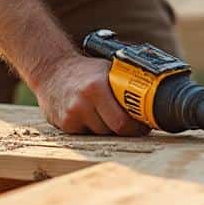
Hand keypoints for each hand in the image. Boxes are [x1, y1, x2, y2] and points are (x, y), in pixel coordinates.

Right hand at [33, 55, 149, 136]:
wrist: (51, 69)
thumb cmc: (84, 70)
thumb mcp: (107, 70)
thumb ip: (125, 85)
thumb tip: (152, 97)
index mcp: (97, 88)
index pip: (123, 122)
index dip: (136, 128)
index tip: (144, 126)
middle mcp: (82, 103)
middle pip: (113, 131)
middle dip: (125, 129)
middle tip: (131, 124)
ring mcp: (71, 116)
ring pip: (101, 135)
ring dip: (108, 130)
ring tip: (107, 115)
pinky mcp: (63, 125)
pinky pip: (86, 135)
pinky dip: (92, 129)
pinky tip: (90, 115)